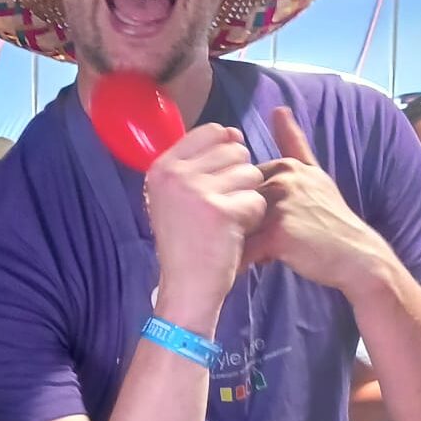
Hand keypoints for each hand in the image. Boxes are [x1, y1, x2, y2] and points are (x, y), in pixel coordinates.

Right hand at [143, 123, 266, 324]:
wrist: (187, 289)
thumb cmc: (187, 243)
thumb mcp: (176, 197)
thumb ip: (199, 163)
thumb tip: (234, 133)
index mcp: (162, 167)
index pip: (211, 131)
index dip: (227, 152)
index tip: (220, 180)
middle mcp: (175, 175)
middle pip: (235, 150)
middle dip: (239, 178)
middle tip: (223, 207)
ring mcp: (196, 191)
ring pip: (251, 173)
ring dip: (248, 198)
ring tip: (228, 221)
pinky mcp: (220, 211)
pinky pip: (257, 200)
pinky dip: (253, 219)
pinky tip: (235, 234)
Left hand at [248, 109, 386, 294]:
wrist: (356, 256)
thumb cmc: (330, 221)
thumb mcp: (314, 175)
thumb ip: (293, 144)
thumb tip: (278, 108)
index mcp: (285, 166)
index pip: (243, 188)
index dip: (251, 208)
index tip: (274, 221)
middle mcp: (282, 178)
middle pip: (237, 206)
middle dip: (244, 225)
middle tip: (269, 239)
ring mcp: (280, 203)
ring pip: (237, 227)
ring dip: (244, 242)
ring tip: (267, 250)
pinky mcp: (277, 231)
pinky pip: (244, 249)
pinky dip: (245, 261)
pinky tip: (261, 263)